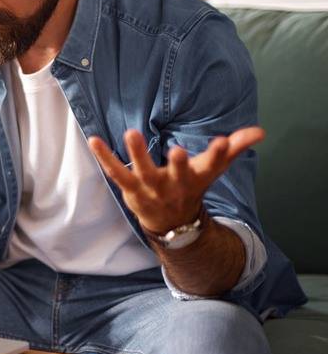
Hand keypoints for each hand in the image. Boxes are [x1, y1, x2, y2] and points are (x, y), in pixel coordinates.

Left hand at [88, 127, 264, 233]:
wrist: (172, 222)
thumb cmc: (193, 186)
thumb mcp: (214, 168)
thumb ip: (235, 147)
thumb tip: (260, 131)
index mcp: (197, 177)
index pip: (212, 164)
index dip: (218, 153)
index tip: (222, 141)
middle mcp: (175, 185)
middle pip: (177, 174)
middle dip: (179, 164)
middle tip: (178, 150)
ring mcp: (151, 189)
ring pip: (143, 173)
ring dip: (137, 155)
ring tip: (131, 133)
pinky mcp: (131, 189)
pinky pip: (115, 173)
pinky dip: (105, 157)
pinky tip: (93, 140)